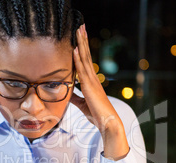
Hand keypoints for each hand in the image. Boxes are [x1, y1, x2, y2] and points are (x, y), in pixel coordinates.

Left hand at [71, 24, 128, 160]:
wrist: (108, 123)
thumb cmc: (97, 115)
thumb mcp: (82, 104)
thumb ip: (75, 97)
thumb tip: (68, 93)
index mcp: (91, 82)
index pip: (85, 61)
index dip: (82, 49)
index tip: (79, 37)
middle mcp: (93, 78)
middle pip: (86, 55)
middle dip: (83, 41)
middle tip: (80, 26)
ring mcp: (92, 81)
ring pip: (85, 59)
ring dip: (81, 44)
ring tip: (79, 30)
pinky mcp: (90, 87)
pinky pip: (83, 70)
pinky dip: (78, 59)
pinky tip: (75, 49)